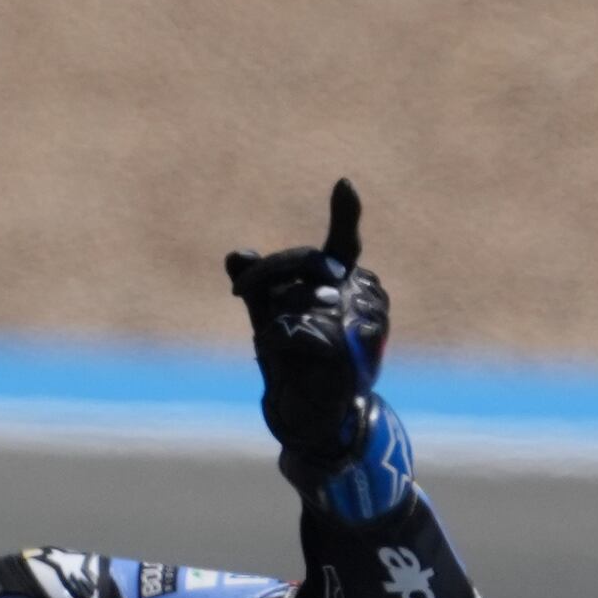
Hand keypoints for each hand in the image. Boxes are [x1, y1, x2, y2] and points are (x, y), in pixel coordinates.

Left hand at [226, 178, 391, 486]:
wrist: (307, 412)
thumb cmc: (292, 359)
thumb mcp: (266, 313)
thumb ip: (255, 284)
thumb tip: (236, 254)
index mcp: (346, 280)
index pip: (344, 242)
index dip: (345, 214)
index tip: (343, 185)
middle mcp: (361, 296)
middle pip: (308, 261)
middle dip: (267, 272)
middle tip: (240, 289)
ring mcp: (359, 325)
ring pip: (299, 298)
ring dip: (275, 315)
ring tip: (278, 341)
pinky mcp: (348, 355)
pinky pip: (299, 329)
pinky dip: (275, 336)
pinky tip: (270, 346)